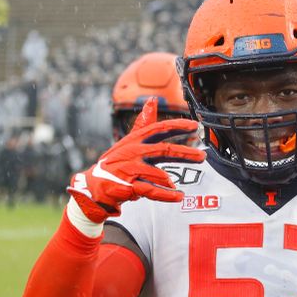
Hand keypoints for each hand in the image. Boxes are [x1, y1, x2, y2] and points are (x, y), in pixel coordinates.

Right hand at [67, 97, 205, 222]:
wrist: (95, 185)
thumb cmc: (115, 161)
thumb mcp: (129, 140)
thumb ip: (143, 123)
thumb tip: (152, 100)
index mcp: (135, 139)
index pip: (158, 128)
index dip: (177, 126)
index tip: (195, 125)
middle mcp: (133, 152)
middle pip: (163, 150)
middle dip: (185, 153)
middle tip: (202, 156)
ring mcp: (130, 169)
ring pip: (157, 173)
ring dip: (170, 180)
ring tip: (180, 187)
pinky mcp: (128, 186)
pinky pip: (150, 191)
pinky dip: (165, 195)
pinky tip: (178, 196)